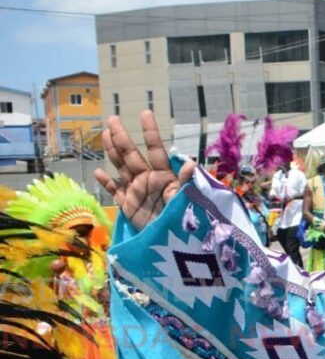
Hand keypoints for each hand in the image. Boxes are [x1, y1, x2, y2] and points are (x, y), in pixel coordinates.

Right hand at [94, 111, 195, 230]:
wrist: (173, 245)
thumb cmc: (184, 221)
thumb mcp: (186, 201)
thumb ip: (186, 182)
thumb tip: (191, 163)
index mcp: (164, 176)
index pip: (156, 150)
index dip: (150, 132)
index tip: (145, 113)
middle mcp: (148, 180)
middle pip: (132, 155)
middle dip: (122, 137)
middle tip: (112, 119)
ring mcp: (137, 192)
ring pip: (121, 167)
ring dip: (113, 151)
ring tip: (105, 134)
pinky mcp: (128, 206)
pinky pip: (115, 191)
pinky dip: (107, 182)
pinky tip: (99, 172)